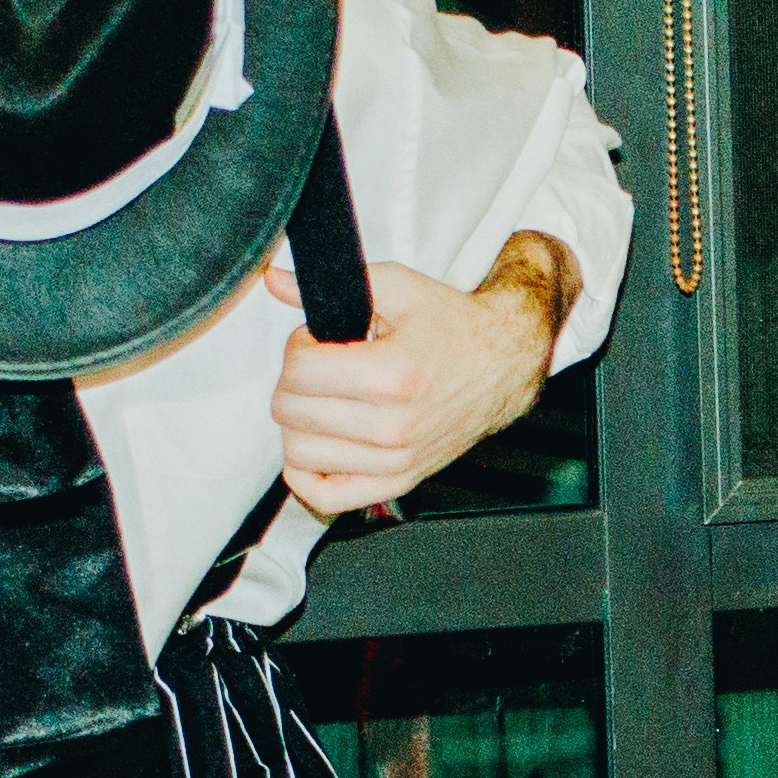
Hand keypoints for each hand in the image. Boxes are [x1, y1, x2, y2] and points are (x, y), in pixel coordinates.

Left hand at [264, 247, 562, 517]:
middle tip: (321, 365)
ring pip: (299, 452)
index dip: (298, 347)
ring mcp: (395, 460)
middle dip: (294, 381)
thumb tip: (274, 281)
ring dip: (299, 421)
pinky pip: (326, 496)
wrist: (503, 364)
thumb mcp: (398, 288)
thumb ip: (335, 284)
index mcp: (393, 375)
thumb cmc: (453, 327)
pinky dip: (305, 474)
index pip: (299, 372)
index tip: (318, 340)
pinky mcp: (397, 482)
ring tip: (325, 399)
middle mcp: (393, 426)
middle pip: (291, 412)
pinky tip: (316, 443)